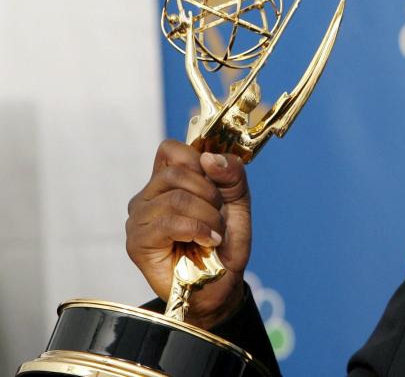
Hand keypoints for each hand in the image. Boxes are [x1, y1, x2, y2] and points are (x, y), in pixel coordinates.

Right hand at [126, 140, 251, 328]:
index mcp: (167, 182)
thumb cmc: (225, 244)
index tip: (217, 185)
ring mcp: (138, 219)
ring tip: (215, 234)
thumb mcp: (238, 202)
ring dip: (208, 216)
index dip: (198, 161)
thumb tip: (210, 158)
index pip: (171, 149)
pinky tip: (207, 242)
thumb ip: (232, 175)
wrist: (222, 284)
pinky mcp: (137, 243)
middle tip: (220, 217)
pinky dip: (198, 230)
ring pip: (176, 198)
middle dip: (210, 194)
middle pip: (177, 172)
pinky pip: (168, 223)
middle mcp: (147, 197)